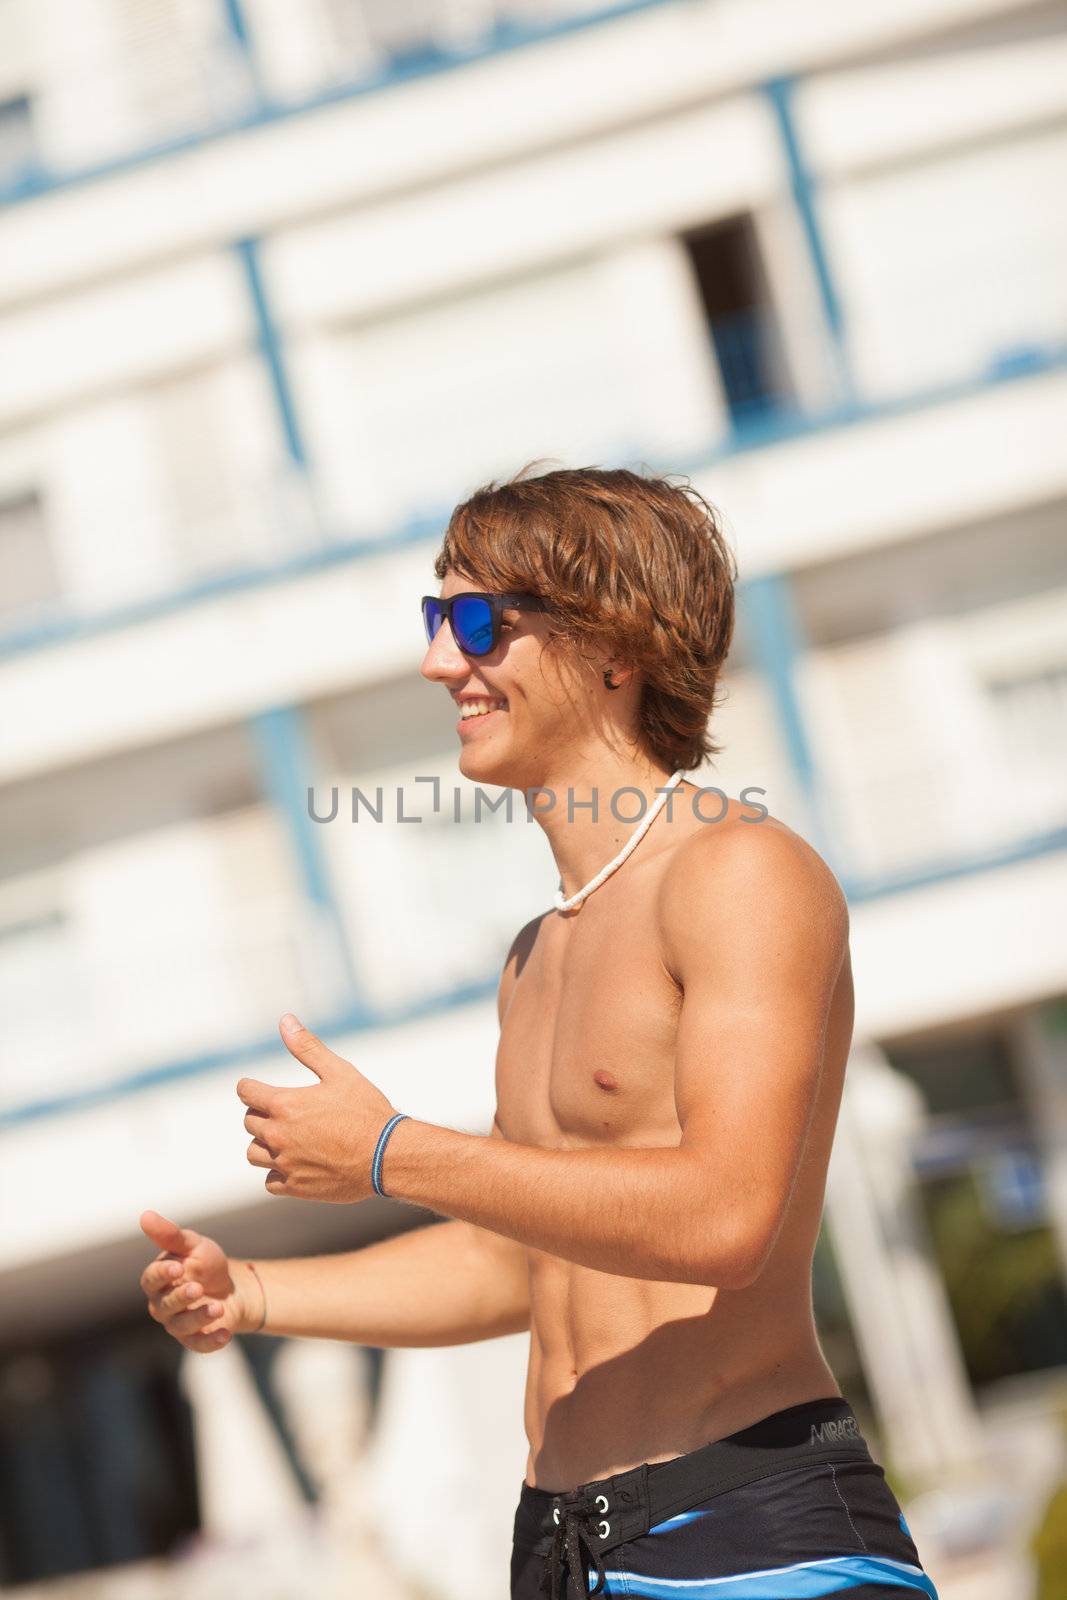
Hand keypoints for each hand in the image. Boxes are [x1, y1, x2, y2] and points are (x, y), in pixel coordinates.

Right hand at [139, 1210, 257, 1350]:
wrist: (232, 1287)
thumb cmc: (205, 1263)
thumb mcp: (192, 1245)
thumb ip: (170, 1234)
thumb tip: (145, 1215)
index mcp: (158, 1280)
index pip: (151, 1279)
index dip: (162, 1274)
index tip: (178, 1267)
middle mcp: (163, 1304)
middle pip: (164, 1305)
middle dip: (180, 1297)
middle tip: (197, 1288)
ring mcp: (178, 1324)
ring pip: (181, 1326)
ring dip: (198, 1317)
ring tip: (218, 1307)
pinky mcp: (196, 1338)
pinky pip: (199, 1345)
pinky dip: (211, 1341)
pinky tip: (225, 1334)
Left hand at [236, 1013, 397, 1203]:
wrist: (387, 1156)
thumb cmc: (366, 1110)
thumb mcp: (339, 1072)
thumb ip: (308, 1047)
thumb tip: (285, 1020)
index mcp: (284, 1105)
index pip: (246, 1092)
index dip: (249, 1087)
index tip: (254, 1088)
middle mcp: (278, 1135)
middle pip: (249, 1122)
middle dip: (261, 1113)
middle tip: (281, 1111)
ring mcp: (285, 1164)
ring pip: (254, 1153)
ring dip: (264, 1144)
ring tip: (284, 1138)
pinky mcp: (295, 1187)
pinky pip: (270, 1181)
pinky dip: (277, 1172)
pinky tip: (294, 1162)